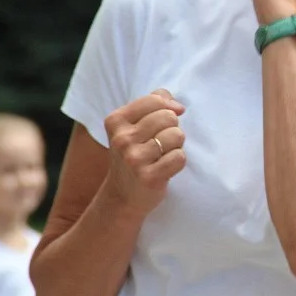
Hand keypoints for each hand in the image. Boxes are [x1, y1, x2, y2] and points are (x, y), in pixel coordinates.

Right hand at [103, 89, 186, 216]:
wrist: (122, 195)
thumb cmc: (134, 154)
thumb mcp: (133, 125)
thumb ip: (155, 103)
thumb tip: (178, 107)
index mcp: (115, 121)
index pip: (155, 99)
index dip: (166, 109)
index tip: (163, 122)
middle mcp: (122, 139)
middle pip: (168, 117)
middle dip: (172, 128)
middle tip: (161, 142)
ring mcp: (134, 159)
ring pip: (176, 135)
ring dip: (176, 145)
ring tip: (163, 154)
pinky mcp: (148, 177)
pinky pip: (180, 157)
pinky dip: (178, 161)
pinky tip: (165, 168)